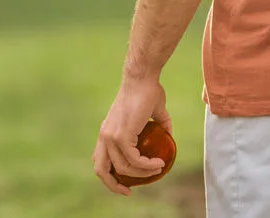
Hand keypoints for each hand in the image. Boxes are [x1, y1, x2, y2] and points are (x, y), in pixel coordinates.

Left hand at [92, 75, 170, 195]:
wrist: (143, 78)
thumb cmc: (148, 91)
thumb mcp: (153, 113)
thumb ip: (160, 125)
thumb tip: (169, 136)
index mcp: (106, 132)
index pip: (100, 160)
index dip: (110, 176)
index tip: (125, 185)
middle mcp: (104, 136)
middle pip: (101, 171)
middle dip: (114, 186)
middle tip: (129, 192)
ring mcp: (110, 136)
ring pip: (124, 168)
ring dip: (143, 174)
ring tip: (158, 168)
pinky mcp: (121, 135)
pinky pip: (134, 160)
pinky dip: (147, 166)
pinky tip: (158, 164)